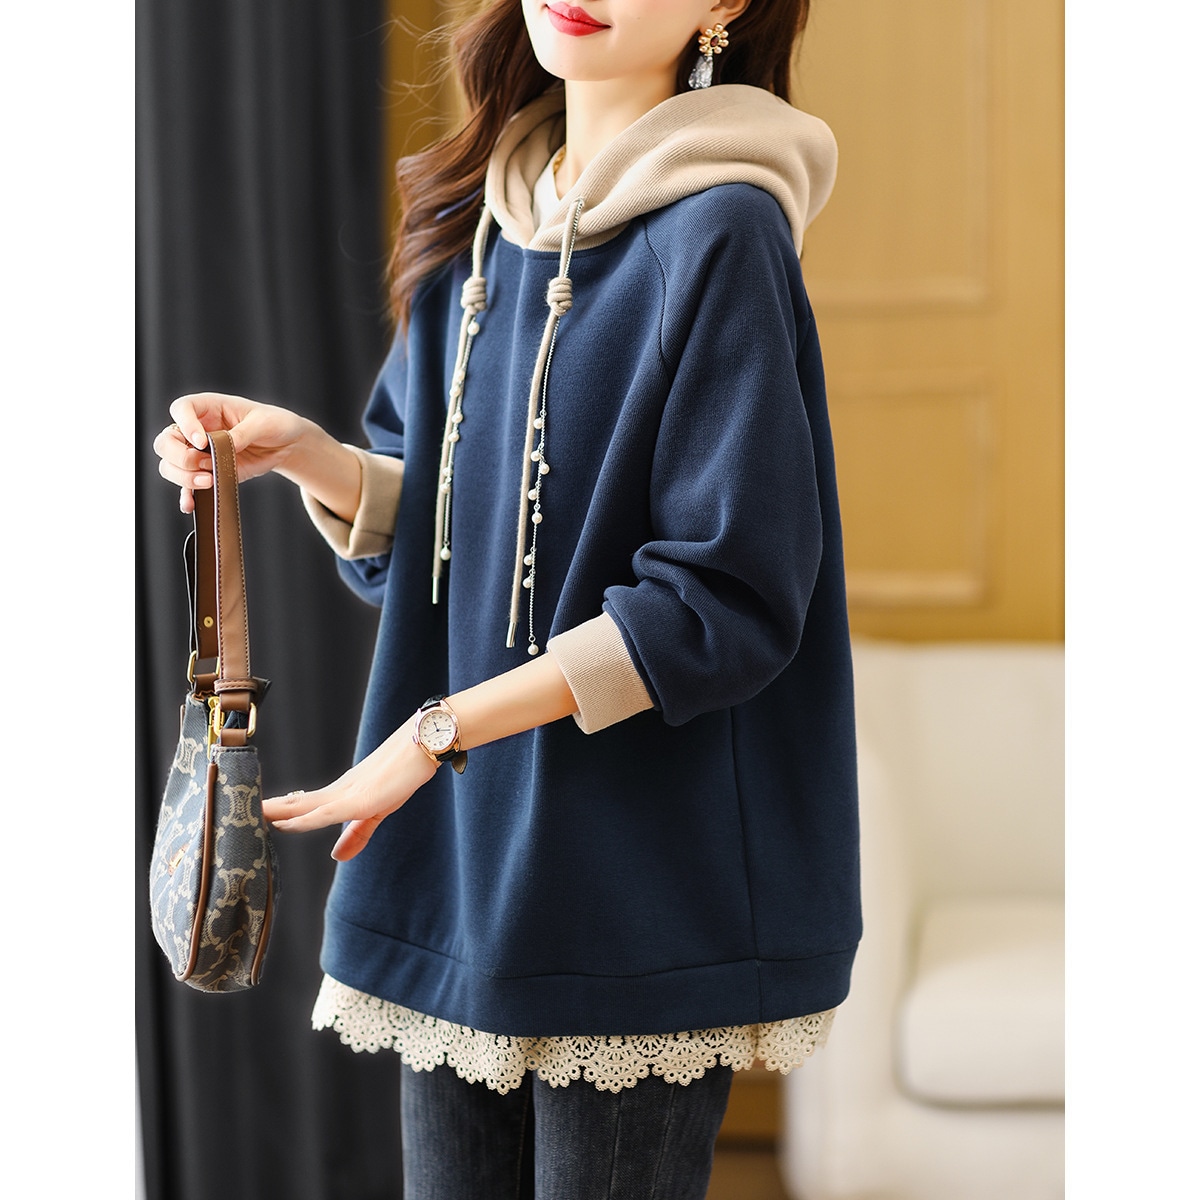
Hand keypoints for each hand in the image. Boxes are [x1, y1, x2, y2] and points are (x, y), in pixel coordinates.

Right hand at [153, 392, 308, 512]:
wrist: (286, 445)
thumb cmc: (274, 424)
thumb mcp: (263, 423)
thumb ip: (242, 433)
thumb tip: (227, 445)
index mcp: (208, 407)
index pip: (181, 409)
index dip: (185, 425)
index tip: (202, 442)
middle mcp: (197, 429)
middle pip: (166, 441)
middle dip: (180, 457)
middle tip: (206, 464)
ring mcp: (199, 453)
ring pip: (170, 465)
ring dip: (183, 477)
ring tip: (209, 481)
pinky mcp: (207, 472)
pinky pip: (187, 486)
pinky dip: (186, 496)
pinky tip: (191, 505)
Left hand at [262, 720, 439, 860]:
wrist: (424, 744)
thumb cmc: (405, 772)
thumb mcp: (379, 811)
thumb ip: (358, 833)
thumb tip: (338, 856)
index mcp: (341, 793)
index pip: (301, 805)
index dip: (277, 811)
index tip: (253, 815)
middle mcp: (338, 791)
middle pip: (293, 804)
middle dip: (266, 811)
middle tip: (235, 814)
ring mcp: (347, 794)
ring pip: (301, 806)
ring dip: (275, 812)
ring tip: (248, 816)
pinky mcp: (359, 799)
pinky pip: (325, 812)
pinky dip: (303, 819)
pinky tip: (285, 824)